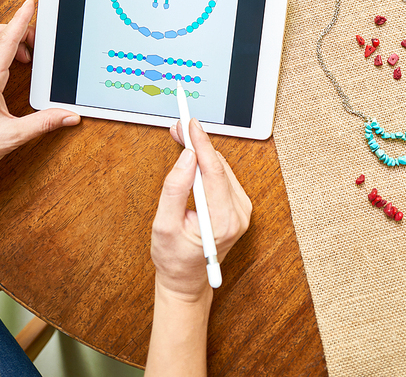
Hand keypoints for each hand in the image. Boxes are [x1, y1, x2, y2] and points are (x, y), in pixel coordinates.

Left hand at [0, 0, 79, 170]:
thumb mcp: (10, 137)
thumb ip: (42, 124)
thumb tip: (67, 116)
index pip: (5, 42)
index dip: (20, 20)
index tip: (29, 5)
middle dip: (19, 31)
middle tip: (36, 45)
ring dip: (8, 41)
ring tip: (25, 59)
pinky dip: (0, 51)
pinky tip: (9, 69)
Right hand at [151, 119, 251, 299]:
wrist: (187, 282)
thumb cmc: (174, 259)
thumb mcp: (164, 225)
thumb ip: (175, 189)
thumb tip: (186, 157)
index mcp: (223, 220)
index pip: (214, 170)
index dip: (201, 143)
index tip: (190, 123)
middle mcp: (239, 214)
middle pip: (218, 166)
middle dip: (197, 144)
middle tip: (178, 127)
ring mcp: (242, 210)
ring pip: (221, 168)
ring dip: (201, 153)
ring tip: (181, 138)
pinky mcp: (238, 207)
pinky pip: (222, 176)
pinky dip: (207, 165)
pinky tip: (192, 158)